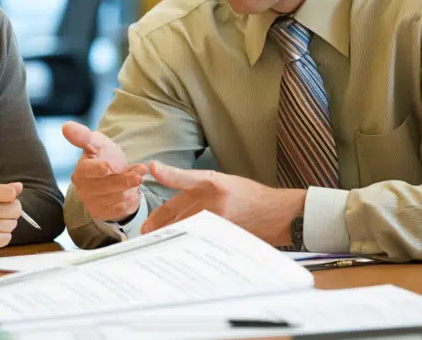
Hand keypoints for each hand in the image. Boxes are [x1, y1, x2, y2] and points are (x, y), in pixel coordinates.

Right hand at [0, 183, 22, 254]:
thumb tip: (19, 187)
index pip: (10, 193)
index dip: (10, 195)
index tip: (5, 198)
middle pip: (15, 209)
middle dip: (12, 209)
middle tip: (1, 211)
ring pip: (13, 224)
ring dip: (6, 223)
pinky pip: (7, 238)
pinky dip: (2, 235)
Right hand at [65, 122, 148, 221]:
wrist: (115, 175)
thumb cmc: (104, 156)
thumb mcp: (97, 142)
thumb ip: (83, 136)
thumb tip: (66, 126)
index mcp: (80, 170)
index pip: (86, 170)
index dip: (97, 168)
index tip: (108, 166)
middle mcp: (82, 188)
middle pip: (103, 186)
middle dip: (123, 180)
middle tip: (139, 174)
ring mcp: (91, 202)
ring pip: (112, 198)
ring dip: (129, 189)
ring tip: (140, 178)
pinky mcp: (102, 213)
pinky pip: (117, 211)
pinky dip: (128, 202)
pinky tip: (133, 194)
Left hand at [140, 161, 306, 246]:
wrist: (276, 213)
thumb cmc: (249, 197)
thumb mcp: (223, 181)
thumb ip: (196, 186)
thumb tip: (172, 194)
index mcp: (212, 181)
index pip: (184, 177)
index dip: (167, 173)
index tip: (152, 169)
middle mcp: (213, 198)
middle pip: (176, 211)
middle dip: (157, 223)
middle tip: (145, 231)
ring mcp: (217, 218)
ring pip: (183, 228)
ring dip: (168, 236)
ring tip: (155, 243)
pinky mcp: (223, 234)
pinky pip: (197, 240)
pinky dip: (186, 245)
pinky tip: (178, 252)